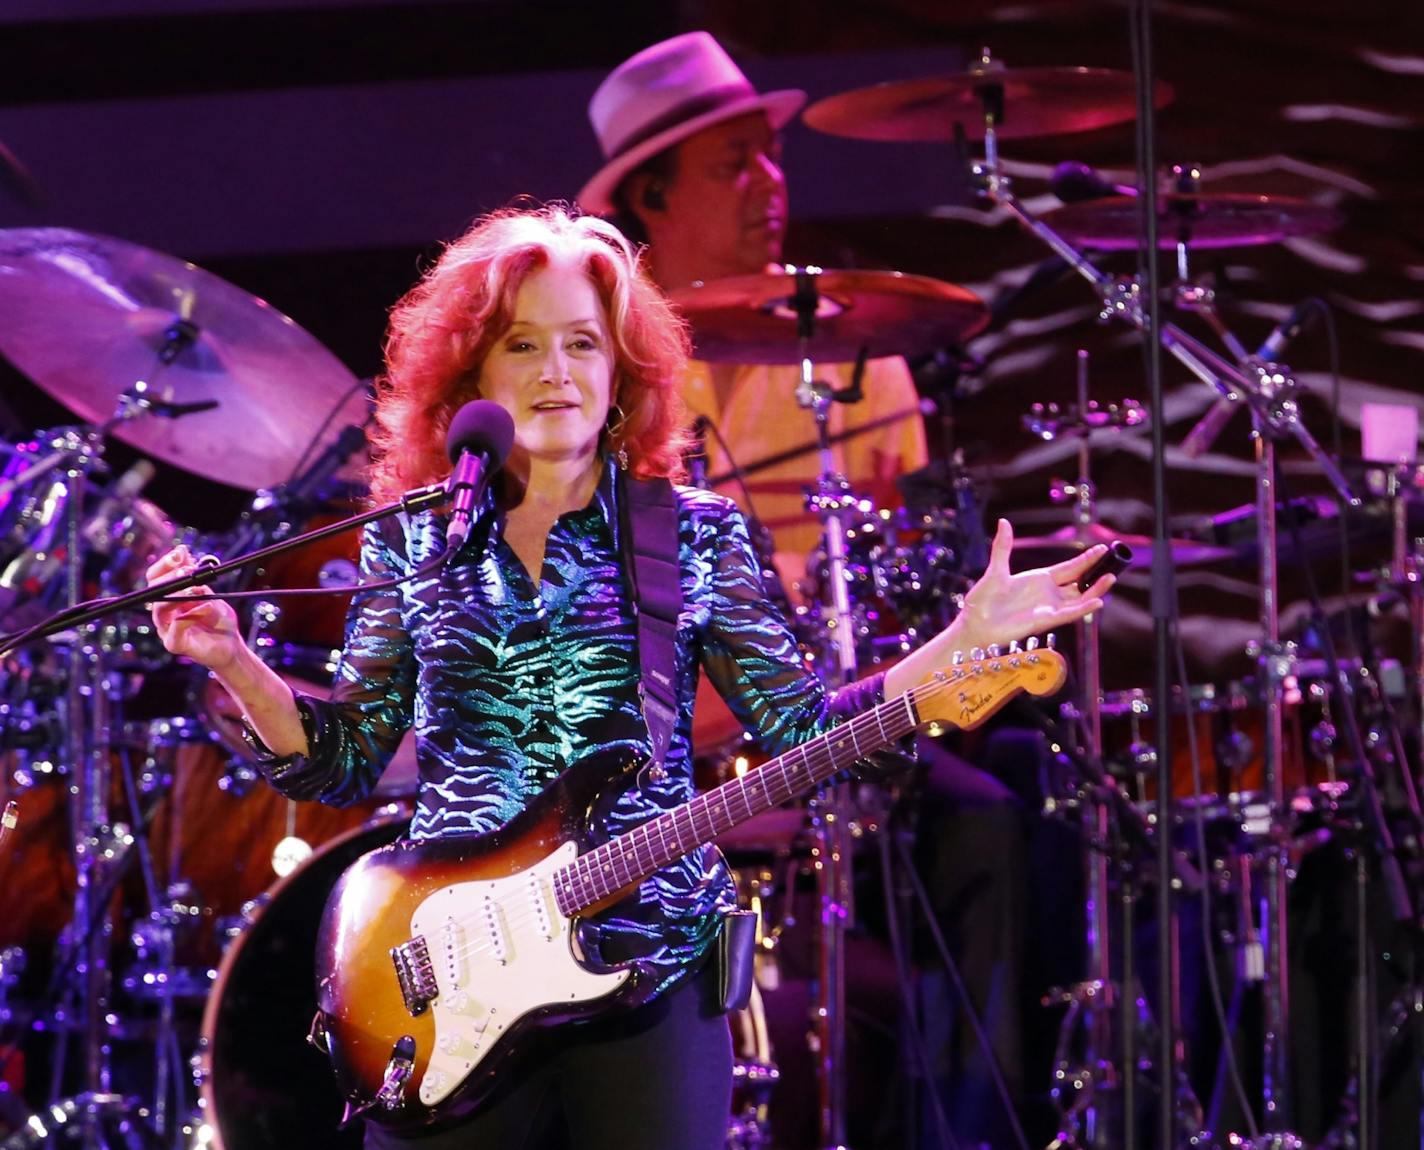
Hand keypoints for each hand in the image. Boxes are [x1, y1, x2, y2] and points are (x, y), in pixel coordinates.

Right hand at [145, 544, 244, 671]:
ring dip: (177, 595)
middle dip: (168, 575)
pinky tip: (207, 606)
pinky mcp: (174, 644)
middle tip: (186, 568)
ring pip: (159, 609)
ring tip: (195, 588)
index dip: (166, 563)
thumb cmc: (219, 621)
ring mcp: (166, 629)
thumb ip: (198, 581)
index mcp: (169, 598)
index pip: (157, 578)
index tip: (181, 551)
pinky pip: (175, 629)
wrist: (231, 646)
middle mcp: (164, 613)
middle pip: (153, 590)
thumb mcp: (211, 595)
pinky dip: (190, 616)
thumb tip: (186, 557)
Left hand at [956, 518, 1115, 650]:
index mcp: (1039, 579)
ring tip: (1111, 578)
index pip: (1070, 567)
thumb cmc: (983, 600)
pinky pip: (1069, 614)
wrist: (975, 622)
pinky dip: (1083, 608)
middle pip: (1080, 582)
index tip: (1103, 549)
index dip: (1086, 559)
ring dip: (1096, 590)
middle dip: (1097, 573)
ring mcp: (1048, 607)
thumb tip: (1003, 522)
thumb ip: (1003, 547)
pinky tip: (1096, 602)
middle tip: (1115, 562)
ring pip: (1079, 598)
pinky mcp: (1045, 620)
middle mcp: (1048, 593)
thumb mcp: (996, 570)